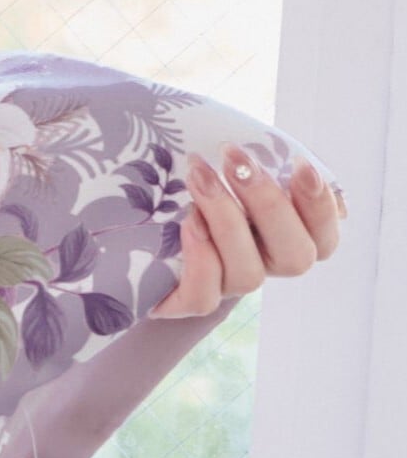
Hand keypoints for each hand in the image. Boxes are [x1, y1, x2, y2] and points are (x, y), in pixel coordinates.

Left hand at [151, 151, 345, 318]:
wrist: (133, 216)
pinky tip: (187, 221)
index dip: (320, 207)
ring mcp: (227, 284)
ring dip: (226, 220)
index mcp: (286, 234)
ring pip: (248, 276)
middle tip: (235, 159)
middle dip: (269, 205)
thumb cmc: (195, 174)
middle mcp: (263, 264)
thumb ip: (266, 159)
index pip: (325, 237)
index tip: (299, 164)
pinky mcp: (186, 300)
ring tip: (199, 176)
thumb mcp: (231, 162)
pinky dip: (200, 259)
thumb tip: (293, 157)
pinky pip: (205, 298)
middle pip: (295, 257)